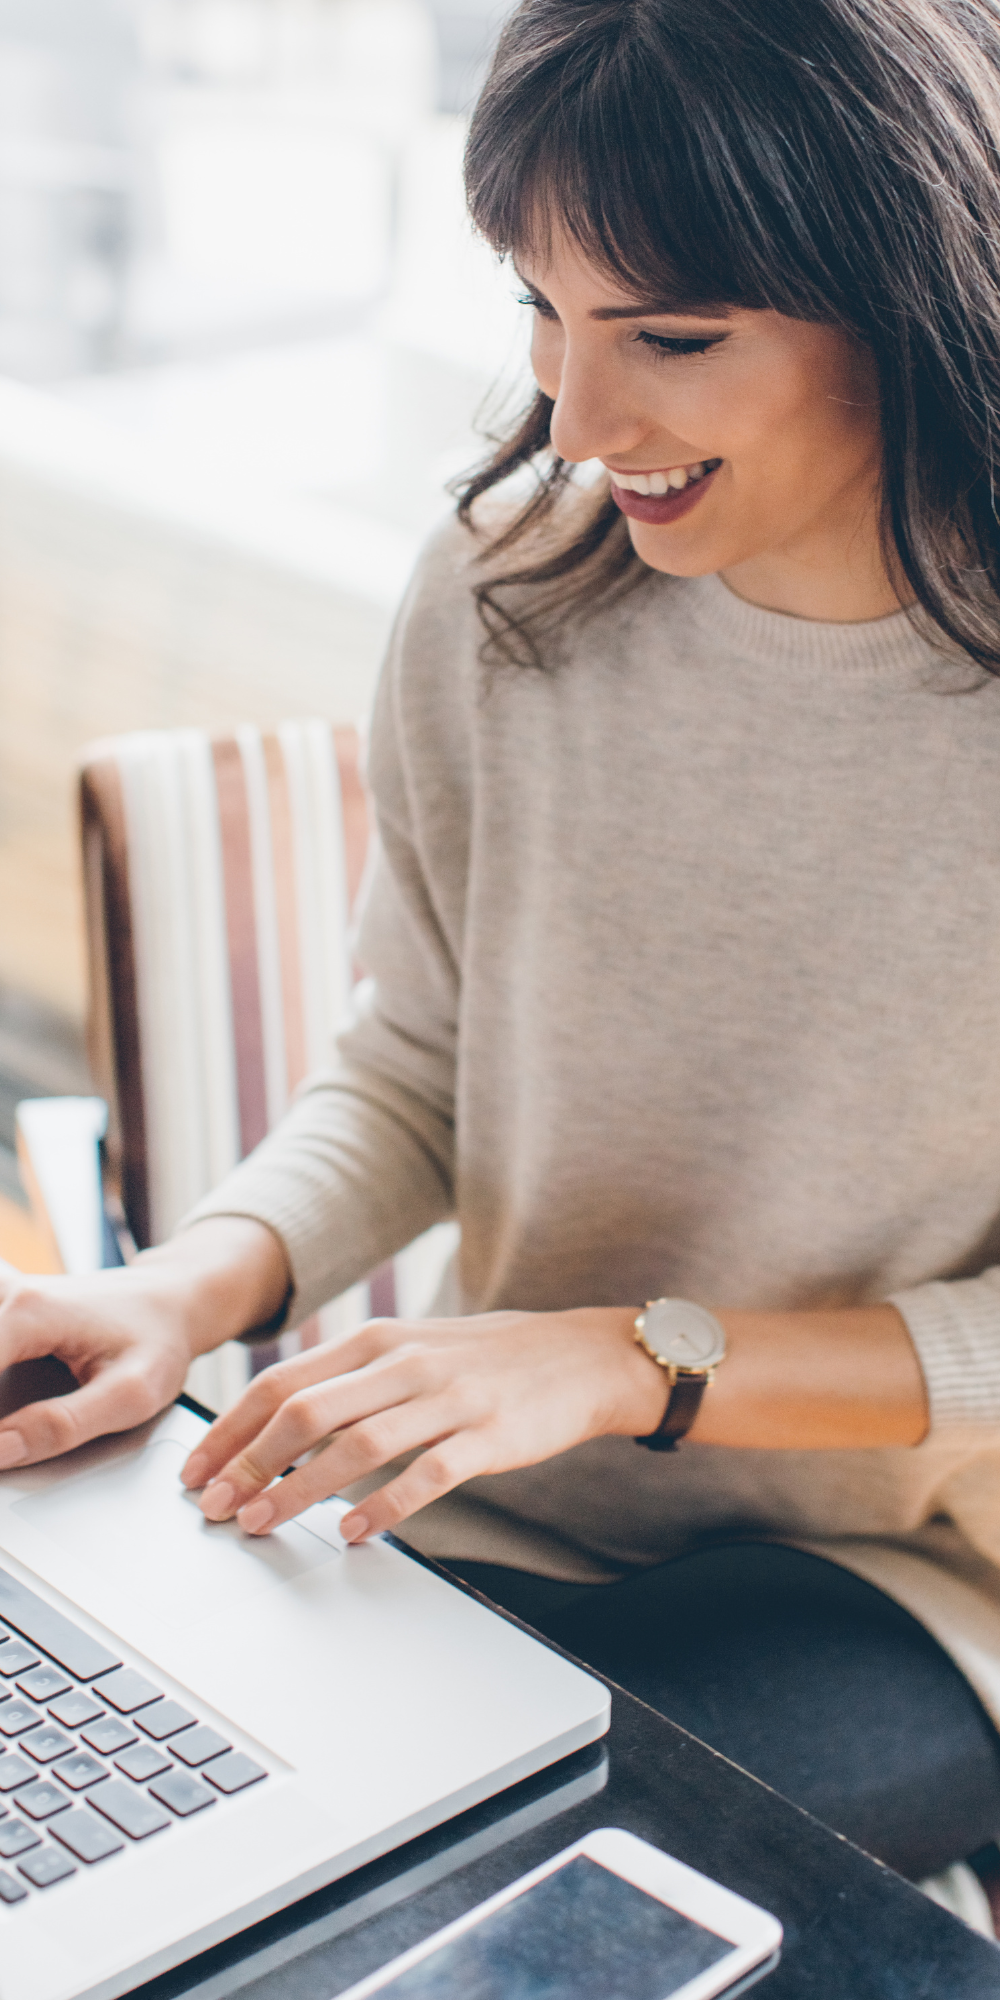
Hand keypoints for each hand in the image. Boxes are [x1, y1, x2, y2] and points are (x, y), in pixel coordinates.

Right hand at [0, 1218, 289, 1467]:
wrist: (172, 1301)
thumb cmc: (158, 1341)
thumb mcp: (132, 1393)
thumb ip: (63, 1426)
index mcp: (31, 1313)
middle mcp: (7, 1296)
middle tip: (4, 1442)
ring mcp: (1, 1297)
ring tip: (4, 1423)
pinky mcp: (1, 1310)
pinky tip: (5, 1403)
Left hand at [182, 1307, 665, 1540]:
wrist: (583, 1357)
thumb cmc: (488, 1359)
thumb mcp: (412, 1348)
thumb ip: (350, 1376)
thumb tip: (276, 1420)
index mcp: (377, 1339)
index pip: (282, 1382)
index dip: (232, 1428)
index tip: (198, 1469)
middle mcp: (405, 1362)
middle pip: (306, 1412)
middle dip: (250, 1463)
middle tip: (216, 1506)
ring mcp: (448, 1399)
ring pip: (356, 1445)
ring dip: (299, 1488)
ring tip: (262, 1522)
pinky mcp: (488, 1436)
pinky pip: (426, 1476)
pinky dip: (383, 1507)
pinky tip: (353, 1531)